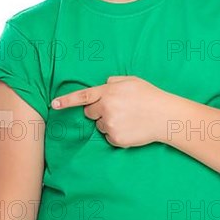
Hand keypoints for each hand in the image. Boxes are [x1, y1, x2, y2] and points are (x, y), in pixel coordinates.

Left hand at [51, 75, 167, 147]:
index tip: (54, 104)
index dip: (67, 101)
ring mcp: (110, 124)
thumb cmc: (150, 96)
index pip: (83, 96)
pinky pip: (109, 136)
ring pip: (100, 125)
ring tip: (129, 118)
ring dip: (109, 122)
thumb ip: (113, 81)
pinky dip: (117, 133)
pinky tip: (131, 128)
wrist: (165, 116)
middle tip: (118, 109)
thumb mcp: (132, 81)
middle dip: (98, 111)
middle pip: (90, 112)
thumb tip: (104, 86)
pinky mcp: (115, 138)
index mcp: (108, 92)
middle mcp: (106, 108)